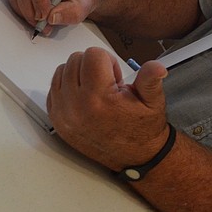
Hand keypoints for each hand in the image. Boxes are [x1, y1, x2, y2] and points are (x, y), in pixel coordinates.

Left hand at [47, 47, 169, 170]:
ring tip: (96, 90)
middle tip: (108, 84)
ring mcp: (63, 114)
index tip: (116, 78)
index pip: (92, 55)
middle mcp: (75, 106)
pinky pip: (54, 87)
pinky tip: (84, 96)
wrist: (134, 157)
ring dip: (79, 74)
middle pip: (76, 60)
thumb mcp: (153, 102)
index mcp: (98, 99)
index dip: (109, 61)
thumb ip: (151, 80)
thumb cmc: (142, 129)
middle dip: (94, 65)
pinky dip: (67, 86)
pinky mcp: (57, 120)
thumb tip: (158, 67)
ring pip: (62, 70)